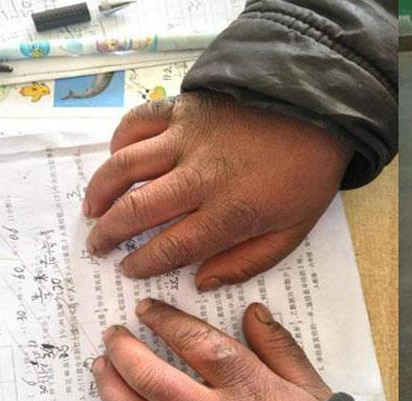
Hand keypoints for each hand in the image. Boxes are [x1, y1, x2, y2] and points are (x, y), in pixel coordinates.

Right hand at [83, 92, 352, 289]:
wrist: (320, 111)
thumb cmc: (307, 174)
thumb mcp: (293, 231)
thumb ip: (247, 261)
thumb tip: (201, 281)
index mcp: (229, 212)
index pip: (170, 247)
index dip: (144, 263)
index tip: (129, 269)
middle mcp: (199, 176)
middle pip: (137, 210)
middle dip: (109, 234)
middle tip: (98, 246)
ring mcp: (188, 137)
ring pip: (125, 166)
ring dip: (101, 191)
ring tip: (91, 210)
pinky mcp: (185, 107)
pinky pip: (137, 122)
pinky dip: (119, 140)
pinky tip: (116, 157)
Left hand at [92, 299, 332, 400]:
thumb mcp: (306, 385)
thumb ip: (278, 347)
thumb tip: (253, 312)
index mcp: (247, 386)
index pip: (198, 345)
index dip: (167, 323)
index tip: (146, 309)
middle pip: (155, 380)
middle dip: (127, 353)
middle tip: (112, 334)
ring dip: (113, 387)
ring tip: (101, 365)